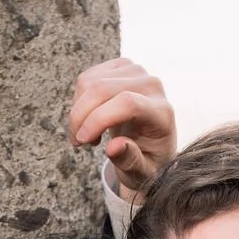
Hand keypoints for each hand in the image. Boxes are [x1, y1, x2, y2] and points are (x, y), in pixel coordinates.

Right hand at [68, 57, 175, 200]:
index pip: (127, 103)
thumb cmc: (148, 162)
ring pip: (90, 82)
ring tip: (87, 135)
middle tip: (76, 143)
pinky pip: (87, 78)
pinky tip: (89, 119)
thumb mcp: (142, 172)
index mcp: (161, 112)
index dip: (98, 119)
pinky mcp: (121, 66)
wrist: (152, 143)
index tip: (81, 140)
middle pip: (103, 89)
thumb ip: (130, 161)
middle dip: (80, 116)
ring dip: (78, 111)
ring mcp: (136, 71)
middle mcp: (151, 85)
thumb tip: (113, 148)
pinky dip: (80, 101)